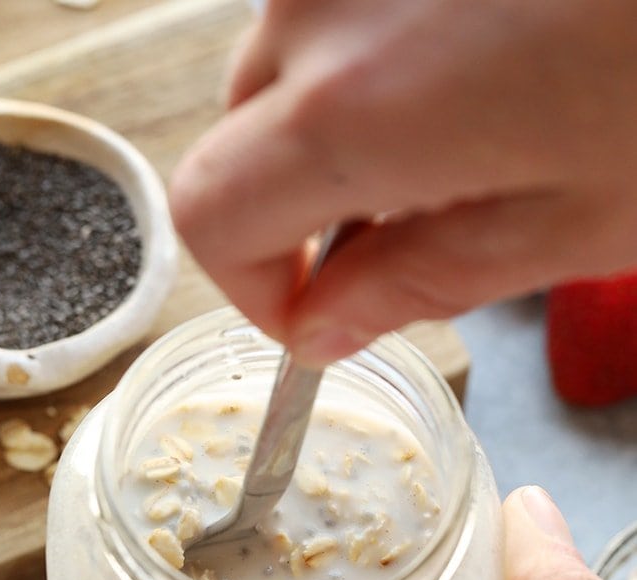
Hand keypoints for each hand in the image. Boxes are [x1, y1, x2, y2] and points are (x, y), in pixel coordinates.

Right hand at [169, 0, 636, 365]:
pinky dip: (376, 52)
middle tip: (398, 237)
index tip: (313, 316)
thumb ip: (419, 281)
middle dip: (298, 207)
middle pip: (240, 131)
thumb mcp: (572, 219)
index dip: (250, 287)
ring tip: (464, 133)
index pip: (209, 214)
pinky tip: (471, 60)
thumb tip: (324, 328)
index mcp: (357, 106)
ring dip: (342, 120)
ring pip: (290, 57)